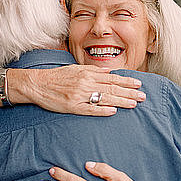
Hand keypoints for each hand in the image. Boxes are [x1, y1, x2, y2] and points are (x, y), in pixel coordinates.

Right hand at [10, 65, 145, 115]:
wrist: (38, 84)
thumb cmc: (58, 77)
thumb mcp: (76, 68)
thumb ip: (94, 71)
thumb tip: (110, 72)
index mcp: (88, 74)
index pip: (112, 78)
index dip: (127, 81)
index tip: (139, 84)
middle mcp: (86, 83)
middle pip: (112, 88)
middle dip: (129, 92)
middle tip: (143, 96)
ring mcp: (79, 95)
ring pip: (104, 98)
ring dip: (121, 101)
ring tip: (133, 104)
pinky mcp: (72, 107)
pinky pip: (90, 109)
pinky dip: (102, 110)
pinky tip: (113, 111)